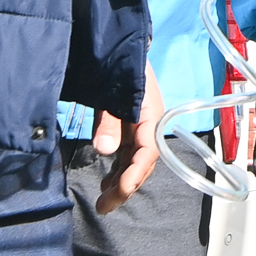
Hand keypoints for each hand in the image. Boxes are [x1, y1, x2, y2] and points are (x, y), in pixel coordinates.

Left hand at [88, 68, 162, 215]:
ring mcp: (139, 130)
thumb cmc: (121, 68)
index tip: (121, 189)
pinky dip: (116, 171)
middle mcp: (149, 128)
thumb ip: (109, 122)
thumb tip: (105, 150)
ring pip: (133, 164)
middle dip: (124, 187)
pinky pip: (125, 156)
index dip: (135, 173)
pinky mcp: (129, 130)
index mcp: (152, 118)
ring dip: (119, 183)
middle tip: (104, 206)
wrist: (120, 49)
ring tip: (103, 201)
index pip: (147, 152)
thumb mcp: (113, 93)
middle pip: (141, 164)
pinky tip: (106, 181)